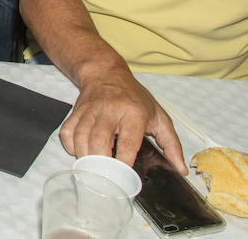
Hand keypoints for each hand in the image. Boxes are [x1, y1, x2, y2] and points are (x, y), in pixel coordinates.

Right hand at [60, 66, 186, 173]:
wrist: (106, 73)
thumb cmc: (133, 97)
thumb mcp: (159, 115)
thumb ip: (171, 143)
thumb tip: (180, 168)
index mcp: (133, 113)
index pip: (128, 141)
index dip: (125, 160)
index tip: (125, 175)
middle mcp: (109, 110)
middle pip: (99, 140)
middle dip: (101, 162)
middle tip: (107, 176)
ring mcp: (90, 110)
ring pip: (80, 138)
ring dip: (86, 157)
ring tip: (95, 168)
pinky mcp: (76, 112)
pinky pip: (67, 132)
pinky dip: (71, 147)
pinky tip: (81, 152)